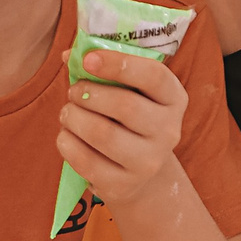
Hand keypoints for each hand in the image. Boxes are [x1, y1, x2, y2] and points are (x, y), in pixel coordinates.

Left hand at [57, 50, 186, 207]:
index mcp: (174, 98)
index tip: (88, 59)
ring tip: (68, 113)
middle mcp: (169, 131)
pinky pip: (86, 161)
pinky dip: (67, 143)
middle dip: (88, 94)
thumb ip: (102, 68)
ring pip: (103, 134)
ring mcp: (148, 162)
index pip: (154, 76)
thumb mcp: (126, 90)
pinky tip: (67, 136)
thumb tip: (69, 55)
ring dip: (74, 117)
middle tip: (73, 92)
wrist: (137, 171)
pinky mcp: (124, 185)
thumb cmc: (127, 117)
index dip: (119, 64)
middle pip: (125, 106)